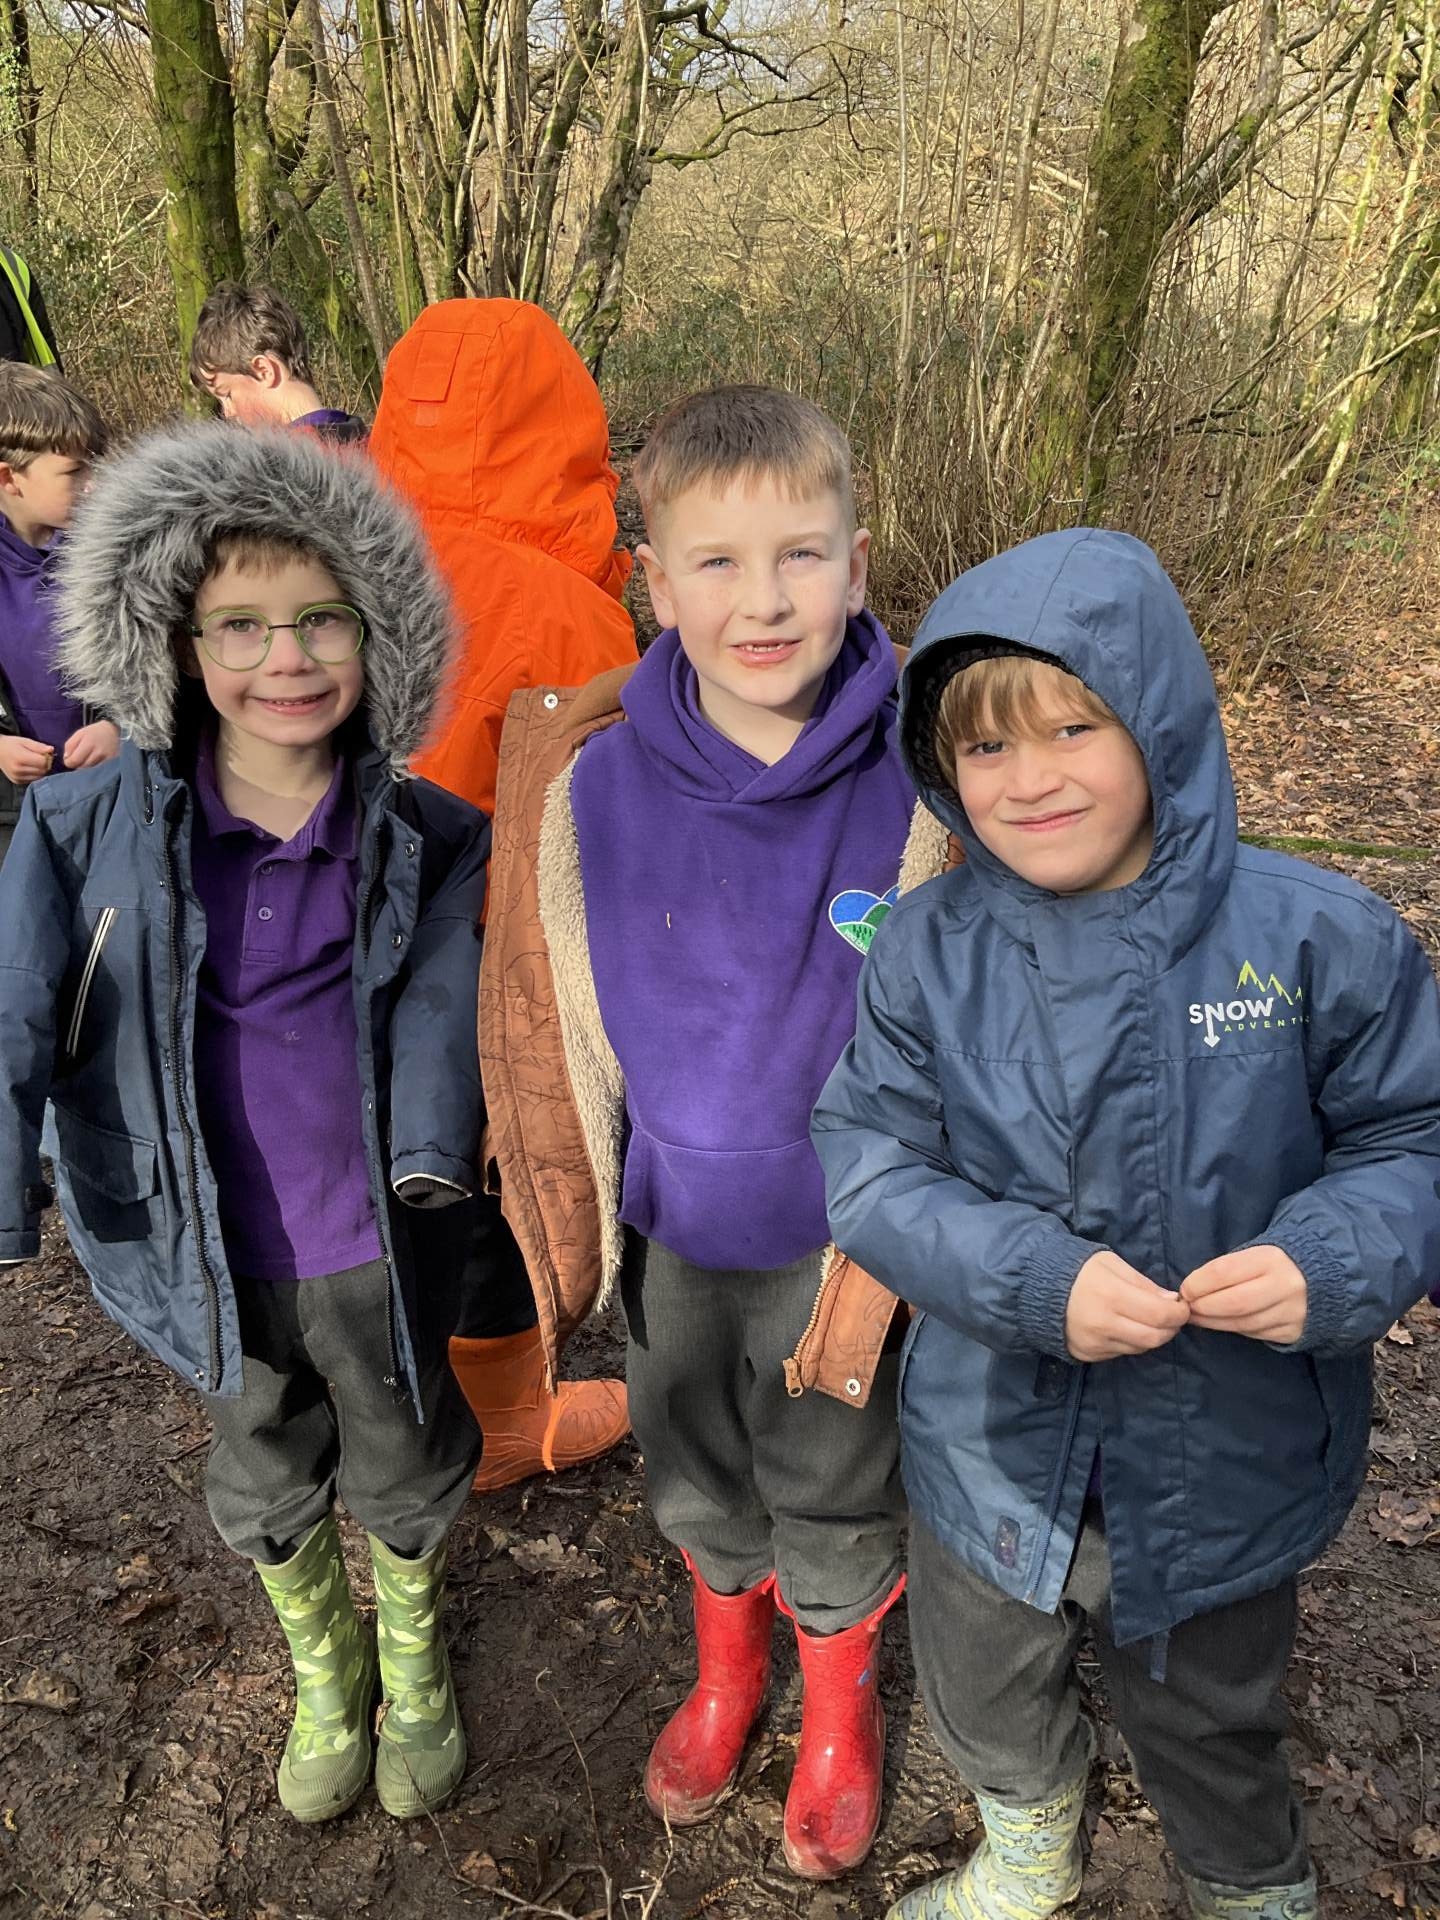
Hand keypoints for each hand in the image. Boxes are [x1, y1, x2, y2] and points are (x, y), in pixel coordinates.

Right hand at [0, 734, 53, 785]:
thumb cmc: (11, 744)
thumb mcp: (25, 741)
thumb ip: (38, 746)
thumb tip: (51, 749)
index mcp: (20, 758)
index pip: (43, 762)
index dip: (47, 757)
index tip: (44, 753)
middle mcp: (18, 770)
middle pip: (43, 770)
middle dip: (45, 764)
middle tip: (40, 757)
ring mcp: (17, 777)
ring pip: (39, 776)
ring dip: (41, 770)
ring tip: (34, 762)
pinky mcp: (17, 781)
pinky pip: (33, 780)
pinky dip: (35, 774)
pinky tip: (30, 768)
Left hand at [62, 719, 119, 769]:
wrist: (113, 731)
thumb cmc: (94, 732)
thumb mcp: (79, 734)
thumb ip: (70, 745)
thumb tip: (66, 758)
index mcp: (88, 743)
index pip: (74, 761)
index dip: (68, 762)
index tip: (68, 759)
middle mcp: (98, 752)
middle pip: (82, 766)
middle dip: (77, 764)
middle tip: (78, 758)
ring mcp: (106, 758)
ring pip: (90, 768)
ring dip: (85, 765)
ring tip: (87, 757)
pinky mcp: (111, 762)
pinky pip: (98, 768)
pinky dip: (94, 766)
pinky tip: (94, 759)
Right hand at [1065, 1250, 1189, 1361]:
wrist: (1036, 1288)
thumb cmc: (1078, 1270)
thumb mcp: (1111, 1264)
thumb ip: (1143, 1283)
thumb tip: (1171, 1301)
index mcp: (1111, 1295)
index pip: (1160, 1315)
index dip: (1179, 1313)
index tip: (1182, 1306)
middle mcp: (1104, 1324)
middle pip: (1154, 1337)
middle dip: (1170, 1328)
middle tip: (1171, 1317)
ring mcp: (1095, 1343)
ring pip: (1140, 1348)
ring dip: (1151, 1335)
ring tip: (1146, 1319)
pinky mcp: (1088, 1354)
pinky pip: (1121, 1352)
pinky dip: (1130, 1341)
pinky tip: (1123, 1327)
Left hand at [1180, 1246, 1306, 1343]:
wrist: (1327, 1278)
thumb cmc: (1278, 1262)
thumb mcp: (1257, 1253)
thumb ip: (1228, 1268)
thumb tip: (1192, 1289)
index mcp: (1271, 1259)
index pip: (1223, 1272)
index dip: (1198, 1284)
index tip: (1185, 1290)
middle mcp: (1285, 1286)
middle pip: (1233, 1303)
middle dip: (1203, 1307)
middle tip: (1188, 1308)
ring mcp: (1292, 1312)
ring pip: (1243, 1323)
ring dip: (1214, 1322)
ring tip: (1198, 1318)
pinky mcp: (1295, 1331)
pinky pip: (1256, 1333)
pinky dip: (1235, 1329)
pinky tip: (1224, 1323)